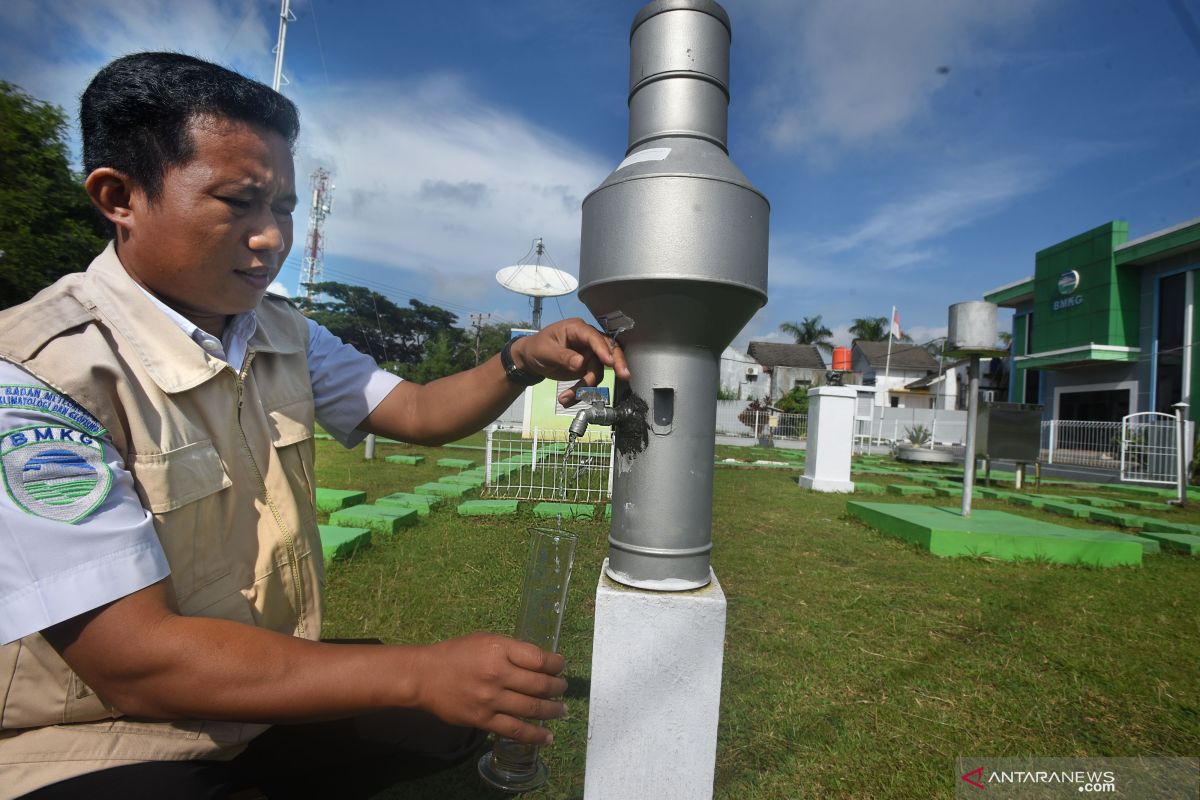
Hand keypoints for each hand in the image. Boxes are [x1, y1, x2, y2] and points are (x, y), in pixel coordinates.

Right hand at [410, 632, 567, 743]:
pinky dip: (535, 735)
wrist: (425, 677)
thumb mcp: (486, 640)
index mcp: (499, 649)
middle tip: (563, 688)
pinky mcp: (483, 719)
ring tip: (561, 710)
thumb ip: (512, 650)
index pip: (538, 658)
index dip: (556, 663)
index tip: (561, 666)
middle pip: (539, 684)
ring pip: (532, 708)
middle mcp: (497, 674)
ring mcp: (491, 699)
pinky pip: (515, 730)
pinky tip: (548, 737)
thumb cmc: (457, 654)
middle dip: (558, 687)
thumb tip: (541, 663)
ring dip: (552, 710)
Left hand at [510, 318, 631, 405]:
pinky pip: (591, 381)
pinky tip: (567, 399)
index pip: (594, 337)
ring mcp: (589, 354)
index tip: (609, 362)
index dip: (603, 349)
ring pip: (598, 371)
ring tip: (566, 398)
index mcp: (576, 329)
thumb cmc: (537, 348)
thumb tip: (580, 363)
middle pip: (608, 350)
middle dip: (617, 363)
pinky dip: (582, 392)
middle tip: (624, 375)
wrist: (531, 359)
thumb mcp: (546, 351)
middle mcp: (587, 340)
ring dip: (586, 387)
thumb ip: (563, 356)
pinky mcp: (587, 368)